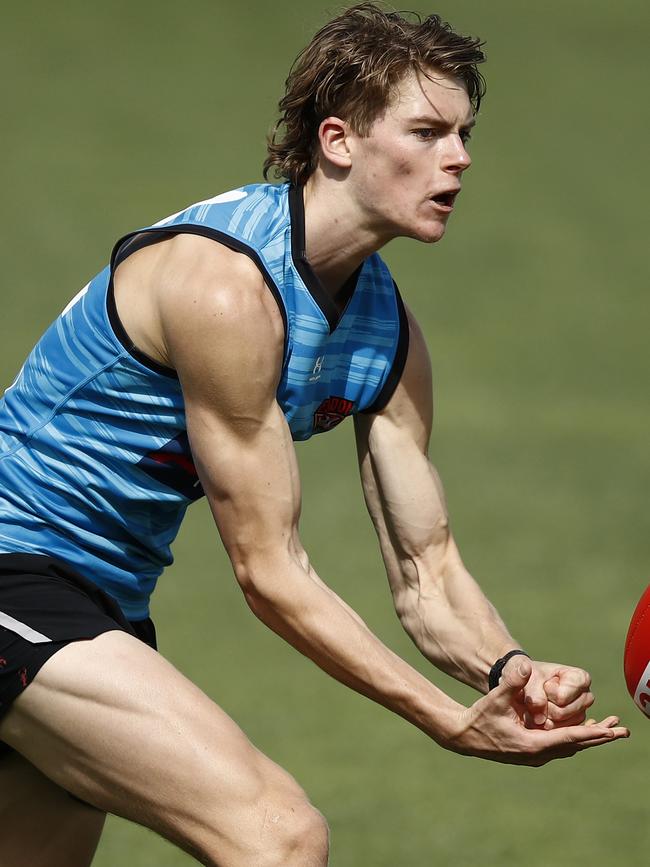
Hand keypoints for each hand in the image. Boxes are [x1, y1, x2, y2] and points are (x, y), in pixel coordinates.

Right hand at [445, 658, 627, 765]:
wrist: (462, 736)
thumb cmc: (478, 717)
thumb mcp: (494, 699)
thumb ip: (511, 683)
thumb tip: (524, 667)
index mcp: (532, 745)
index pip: (569, 739)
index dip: (592, 734)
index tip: (612, 732)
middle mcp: (537, 755)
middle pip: (575, 745)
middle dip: (599, 737)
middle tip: (622, 730)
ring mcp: (535, 756)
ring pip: (569, 747)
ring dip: (589, 738)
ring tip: (608, 729)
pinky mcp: (531, 752)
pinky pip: (560, 745)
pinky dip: (575, 738)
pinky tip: (582, 731)